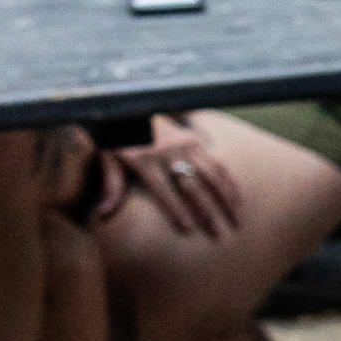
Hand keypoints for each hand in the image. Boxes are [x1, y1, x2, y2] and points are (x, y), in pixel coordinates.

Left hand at [100, 116, 246, 244]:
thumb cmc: (114, 138)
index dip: (177, 210)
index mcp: (144, 160)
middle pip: (192, 186)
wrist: (128, 107)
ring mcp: (185, 145)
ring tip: (236, 220)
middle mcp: (168, 152)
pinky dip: (229, 182)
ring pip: (211, 175)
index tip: (189, 229)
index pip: (165, 191)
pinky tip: (237, 199)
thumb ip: (111, 185)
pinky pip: (217, 163)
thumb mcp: (106, 158)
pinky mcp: (195, 140)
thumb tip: (104, 213)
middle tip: (217, 233)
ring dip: (225, 198)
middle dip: (206, 211)